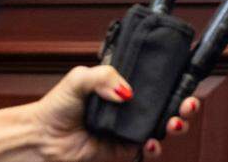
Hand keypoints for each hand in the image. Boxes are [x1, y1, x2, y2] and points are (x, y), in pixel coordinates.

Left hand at [31, 65, 199, 160]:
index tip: (188, 78)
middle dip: (187, 104)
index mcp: (126, 87)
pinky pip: (149, 150)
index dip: (177, 81)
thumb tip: (127, 92)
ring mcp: (131, 129)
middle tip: (188, 103)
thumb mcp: (80, 78)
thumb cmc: (56, 107)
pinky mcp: (125, 150)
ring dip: (178, 124)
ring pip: (166, 128)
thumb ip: (106, 76)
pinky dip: (156, 147)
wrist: (39, 138)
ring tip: (174, 122)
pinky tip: (151, 141)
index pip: (160, 82)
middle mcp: (133, 108)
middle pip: (171, 105)